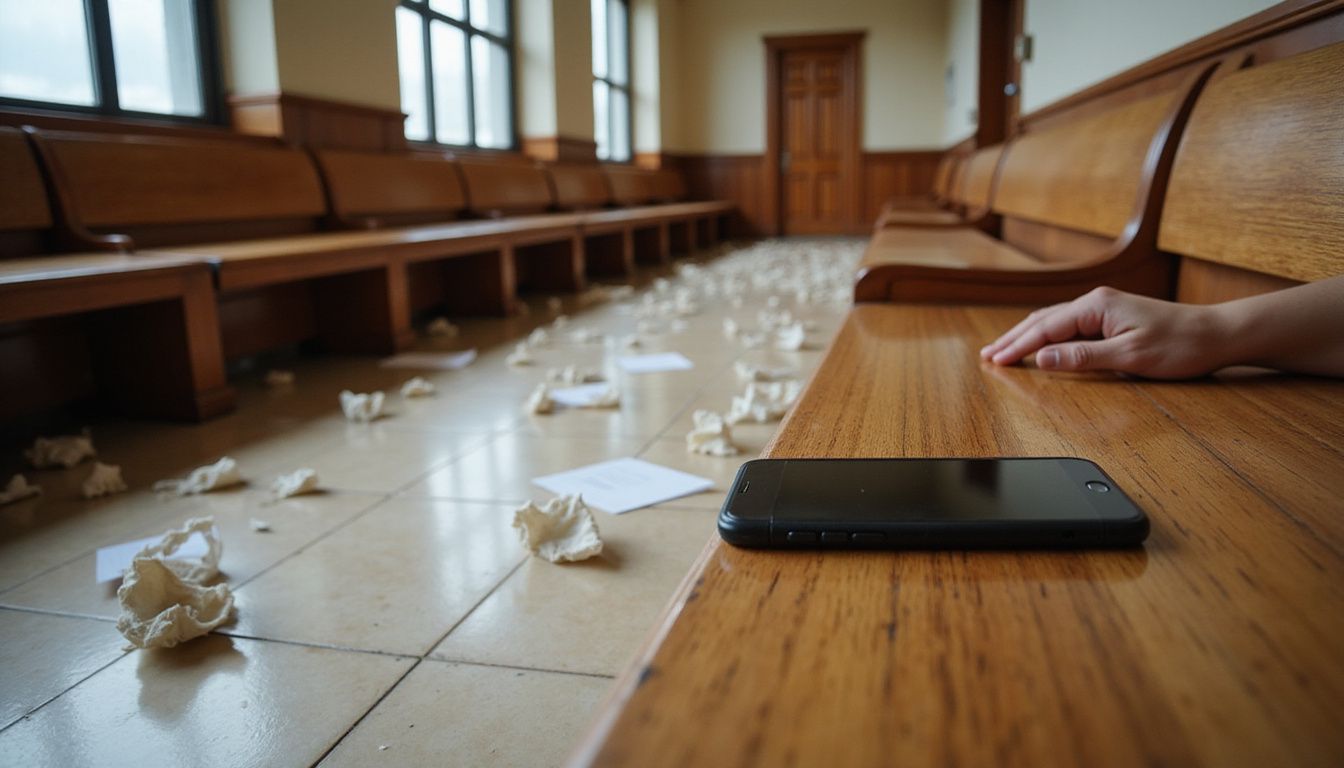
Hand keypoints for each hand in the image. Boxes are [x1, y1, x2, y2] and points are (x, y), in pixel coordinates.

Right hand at [979, 287, 1226, 378]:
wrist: (1216, 334)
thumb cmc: (1180, 345)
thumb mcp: (1130, 357)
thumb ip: (1083, 357)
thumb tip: (1042, 359)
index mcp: (1096, 306)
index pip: (1045, 328)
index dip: (1018, 347)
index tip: (994, 361)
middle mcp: (1096, 301)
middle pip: (1043, 320)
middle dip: (1013, 339)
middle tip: (987, 355)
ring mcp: (1103, 307)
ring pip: (1053, 321)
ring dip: (1026, 336)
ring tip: (1002, 349)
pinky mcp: (1111, 317)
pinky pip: (1068, 325)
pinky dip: (1046, 335)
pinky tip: (1039, 343)